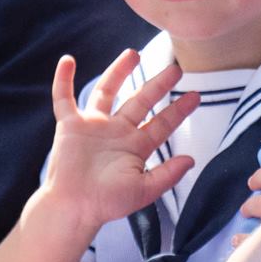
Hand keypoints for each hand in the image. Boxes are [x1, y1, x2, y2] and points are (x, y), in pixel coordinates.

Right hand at [39, 50, 198, 231]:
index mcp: (135, 146)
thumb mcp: (143, 191)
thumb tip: (192, 160)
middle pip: (140, 100)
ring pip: (108, 91)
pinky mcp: (70, 125)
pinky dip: (63, 79)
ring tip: (133, 53)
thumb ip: (167, 175)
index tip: (196, 96)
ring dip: (119, 71)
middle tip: (176, 68)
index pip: (162, 123)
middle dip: (158, 84)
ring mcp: (93, 125)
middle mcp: (116, 131)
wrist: (74, 208)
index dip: (179, 110)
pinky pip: (64, 98)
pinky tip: (68, 61)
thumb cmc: (106, 203)